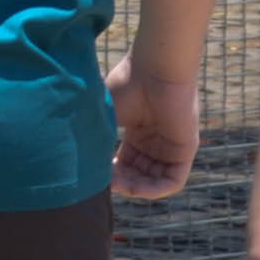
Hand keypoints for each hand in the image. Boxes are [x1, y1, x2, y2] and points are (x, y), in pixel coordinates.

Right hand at [108, 59, 201, 199]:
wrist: (153, 70)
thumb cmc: (127, 84)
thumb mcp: (104, 115)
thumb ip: (94, 136)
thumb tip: (74, 159)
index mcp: (137, 130)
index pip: (125, 162)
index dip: (110, 172)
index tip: (94, 173)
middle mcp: (155, 140)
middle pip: (138, 173)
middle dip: (121, 182)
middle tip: (104, 182)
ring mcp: (171, 146)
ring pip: (154, 180)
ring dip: (135, 188)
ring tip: (118, 185)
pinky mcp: (186, 150)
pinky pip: (173, 180)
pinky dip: (155, 190)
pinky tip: (137, 189)